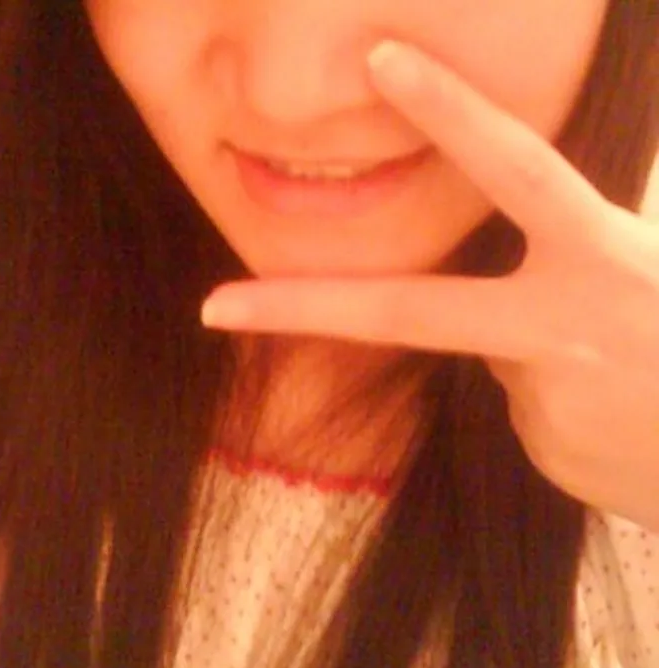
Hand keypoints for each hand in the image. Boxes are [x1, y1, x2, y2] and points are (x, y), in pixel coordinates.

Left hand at [201, 41, 658, 529]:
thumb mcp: (648, 276)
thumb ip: (568, 270)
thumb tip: (492, 334)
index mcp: (605, 258)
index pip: (516, 165)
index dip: (450, 108)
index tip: (382, 58)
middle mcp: (564, 325)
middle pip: (410, 310)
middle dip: (300, 304)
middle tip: (211, 307)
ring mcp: (547, 397)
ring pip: (499, 362)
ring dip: (547, 363)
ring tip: (635, 383)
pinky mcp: (544, 451)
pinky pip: (526, 411)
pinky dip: (560, 409)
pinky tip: (623, 421)